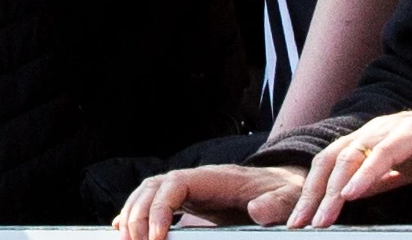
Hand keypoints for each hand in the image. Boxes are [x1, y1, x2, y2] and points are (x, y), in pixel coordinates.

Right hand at [115, 163, 310, 239]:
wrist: (281, 187)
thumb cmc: (283, 192)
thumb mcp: (288, 198)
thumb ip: (276, 204)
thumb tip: (256, 211)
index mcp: (214, 177)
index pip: (174, 184)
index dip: (160, 208)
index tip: (157, 236)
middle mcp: (195, 180)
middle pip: (153, 188)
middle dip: (138, 214)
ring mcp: (188, 190)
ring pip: (148, 195)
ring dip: (132, 215)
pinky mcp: (186, 203)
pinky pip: (153, 204)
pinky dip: (135, 215)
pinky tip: (122, 230)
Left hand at [288, 109, 411, 227]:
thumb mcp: (395, 171)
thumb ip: (373, 180)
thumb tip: (348, 196)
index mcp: (362, 140)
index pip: (326, 164)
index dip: (309, 190)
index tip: (299, 219)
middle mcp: (367, 132)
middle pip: (329, 161)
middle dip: (312, 194)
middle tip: (301, 223)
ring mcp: (385, 130)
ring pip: (348, 158)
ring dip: (332, 191)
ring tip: (323, 217)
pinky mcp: (406, 135)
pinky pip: (380, 155)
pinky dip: (364, 175)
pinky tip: (352, 193)